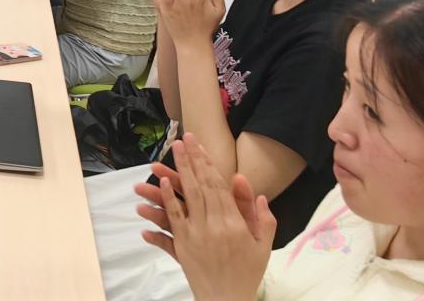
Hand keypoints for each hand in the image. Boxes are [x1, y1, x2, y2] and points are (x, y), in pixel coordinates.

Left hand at [138, 134, 274, 300]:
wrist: (228, 300)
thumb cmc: (248, 272)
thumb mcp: (263, 245)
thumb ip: (262, 218)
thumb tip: (257, 192)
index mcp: (235, 223)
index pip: (218, 185)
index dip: (207, 162)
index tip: (198, 143)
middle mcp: (214, 225)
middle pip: (200, 186)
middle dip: (190, 160)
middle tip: (182, 139)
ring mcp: (196, 235)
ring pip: (184, 198)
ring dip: (174, 175)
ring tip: (165, 156)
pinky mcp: (182, 245)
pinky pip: (173, 219)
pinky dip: (166, 201)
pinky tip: (160, 184)